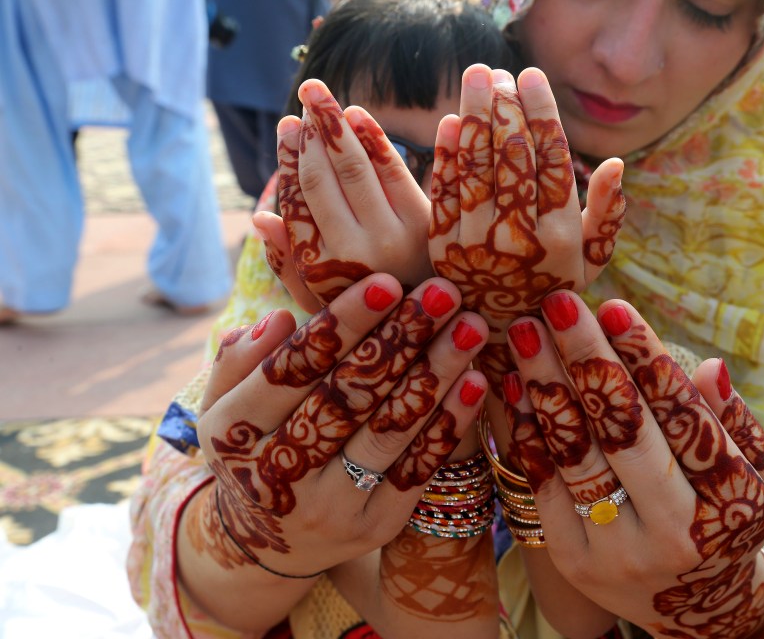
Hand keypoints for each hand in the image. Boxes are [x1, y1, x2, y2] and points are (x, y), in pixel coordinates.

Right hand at [188, 276, 488, 581]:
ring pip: (389, 432)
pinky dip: (447, 425)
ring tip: (471, 328)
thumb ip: (240, 359)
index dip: (341, 326)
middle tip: (444, 292)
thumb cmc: (251, 449)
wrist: (268, 545)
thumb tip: (278, 318)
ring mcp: (328, 508)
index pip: (291, 370)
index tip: (387, 284)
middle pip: (347, 397)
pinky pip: (416, 470)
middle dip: (401, 340)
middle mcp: (276, 477)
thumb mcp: (222, 405)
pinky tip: (475, 382)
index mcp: (232, 434)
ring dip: (435, 374)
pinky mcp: (372, 527)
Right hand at [276, 79, 434, 311]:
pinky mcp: (428, 225)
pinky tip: (360, 117)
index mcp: (322, 268)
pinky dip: (377, 140)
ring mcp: (394, 237)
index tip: (286, 126)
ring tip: (324, 96)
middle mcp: (355, 252)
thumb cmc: (372, 315)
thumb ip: (290, 264)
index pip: (298, 201)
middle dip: (314, 130)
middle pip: (326, 178)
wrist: (441, 331)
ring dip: (339, 126)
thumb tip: (260, 218)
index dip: (290, 159)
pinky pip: (397, 172)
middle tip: (307, 92)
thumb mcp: (324, 302)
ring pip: (359, 170)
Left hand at [428, 65, 625, 382]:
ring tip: (475, 79)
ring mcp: (478, 245)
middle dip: (504, 108)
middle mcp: (521, 239)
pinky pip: (444, 193)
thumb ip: (606, 214)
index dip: (541, 114)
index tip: (531, 77)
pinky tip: (449, 123)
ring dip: (474, 118)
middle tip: (498, 71)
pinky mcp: (443, 249)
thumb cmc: (554, 291)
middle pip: (511, 158)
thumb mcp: (590, 261)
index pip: (551, 162)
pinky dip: (446, 156)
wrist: (501, 336)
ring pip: (476, 168)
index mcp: (562, 237)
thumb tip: (615, 165)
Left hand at [503, 290, 763, 637]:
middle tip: (557, 305)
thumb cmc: (729, 517)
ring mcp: (618, 549)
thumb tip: (708, 366)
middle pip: (623, 433)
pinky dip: (529, 430)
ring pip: (576, 455)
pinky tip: (516, 384)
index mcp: (729, 502)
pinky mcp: (573, 558)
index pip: (682, 418)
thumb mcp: (758, 476)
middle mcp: (674, 531)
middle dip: (587, 361)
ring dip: (546, 387)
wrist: (698, 606)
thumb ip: (733, 423)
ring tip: (525, 333)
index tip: (616, 307)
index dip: (647, 360)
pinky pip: (543, 483)